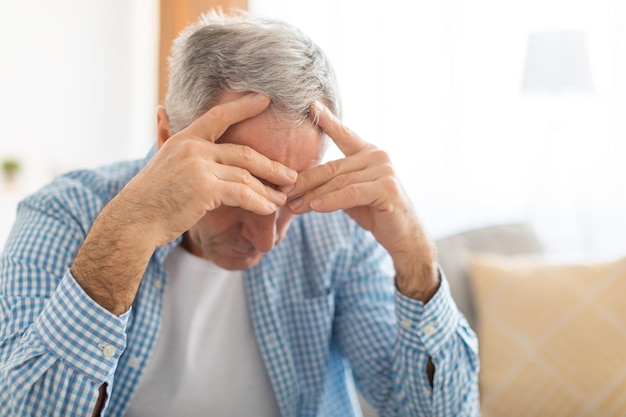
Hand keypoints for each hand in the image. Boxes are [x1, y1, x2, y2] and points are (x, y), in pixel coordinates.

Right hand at [117, 93, 296, 247]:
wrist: (134, 220)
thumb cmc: (150, 197)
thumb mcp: (162, 162)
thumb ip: (172, 142)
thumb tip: (163, 111)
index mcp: (185, 139)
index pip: (219, 116)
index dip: (244, 107)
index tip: (264, 100)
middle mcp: (194, 148)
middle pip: (244, 153)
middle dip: (272, 166)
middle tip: (291, 175)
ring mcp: (199, 167)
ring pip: (246, 176)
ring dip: (269, 189)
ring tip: (283, 198)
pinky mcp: (205, 189)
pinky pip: (242, 194)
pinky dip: (259, 202)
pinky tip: (270, 209)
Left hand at [285, 102, 437, 300]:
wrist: (403, 236)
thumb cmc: (375, 212)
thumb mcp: (351, 192)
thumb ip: (334, 181)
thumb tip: (296, 183)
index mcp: (369, 152)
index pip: (344, 134)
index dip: (327, 120)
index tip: (310, 105)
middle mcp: (378, 156)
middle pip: (332, 167)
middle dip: (305, 181)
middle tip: (283, 192)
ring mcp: (385, 171)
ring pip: (338, 182)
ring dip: (312, 195)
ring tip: (293, 206)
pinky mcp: (387, 189)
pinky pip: (351, 193)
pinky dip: (331, 200)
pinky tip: (315, 206)